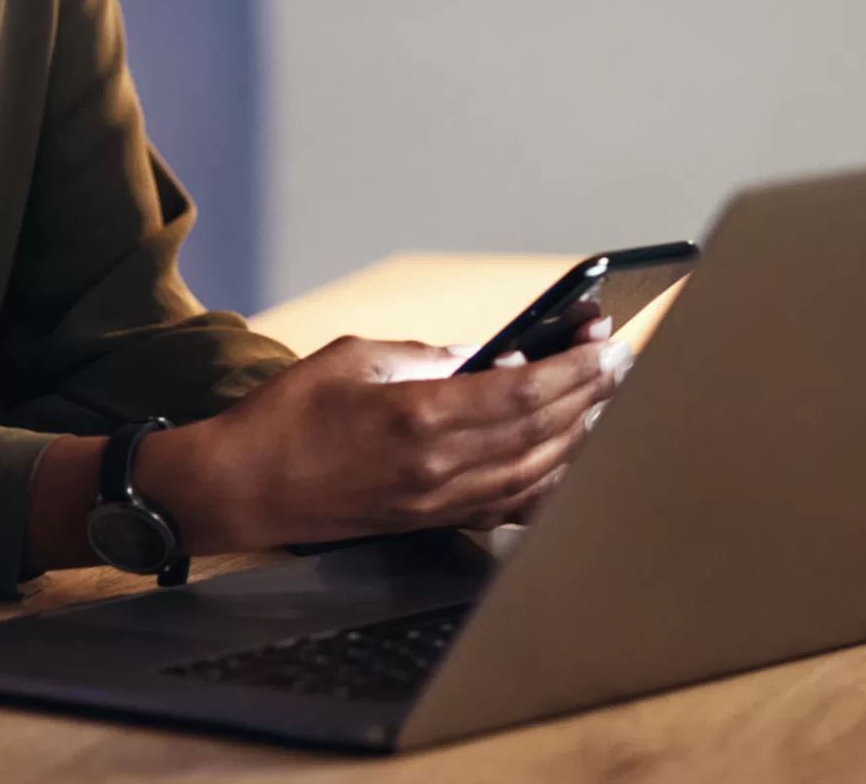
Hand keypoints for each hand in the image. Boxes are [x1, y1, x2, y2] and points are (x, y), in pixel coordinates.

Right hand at [136, 326, 631, 552]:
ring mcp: (437, 502)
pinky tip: (565, 456)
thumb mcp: (354, 358)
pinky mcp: (430, 522)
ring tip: (603, 401)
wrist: (245, 488)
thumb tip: (477, 356)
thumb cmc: (287, 417)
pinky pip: (508, 505)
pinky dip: (546, 480)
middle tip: (621, 362)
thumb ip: (423, 356)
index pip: (523, 394)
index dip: (574, 370)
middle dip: (590, 396)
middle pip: (541, 433)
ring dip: (578, 436)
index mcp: (418, 418)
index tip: (606, 343)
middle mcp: (438, 468)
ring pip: (535, 473)